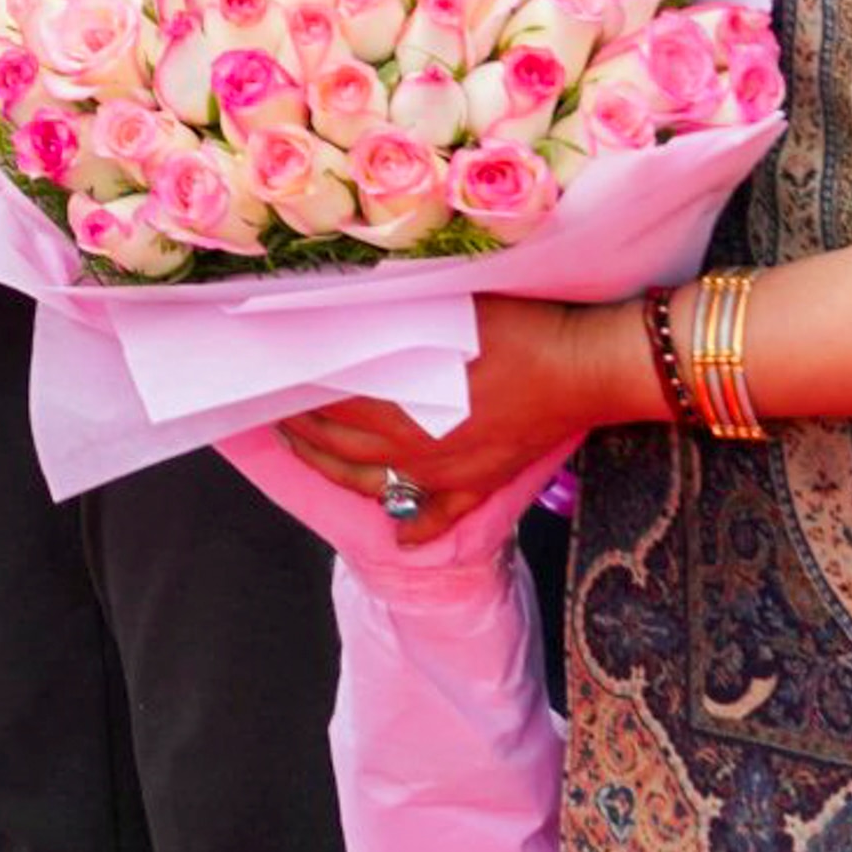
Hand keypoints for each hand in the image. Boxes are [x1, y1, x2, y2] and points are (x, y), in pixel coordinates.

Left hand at [278, 295, 651, 543]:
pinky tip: (400, 537)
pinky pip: (441, 517)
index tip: (270, 378)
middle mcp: (412, 448)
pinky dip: (417, 529)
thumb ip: (386, 325)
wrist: (581, 366)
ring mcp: (446, 474)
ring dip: (332, 467)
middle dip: (300, 429)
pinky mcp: (480, 484)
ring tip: (306, 450)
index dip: (294, 391)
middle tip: (274, 411)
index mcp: (398, 406)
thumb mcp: (438, 314)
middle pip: (339, 445)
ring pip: (372, 481)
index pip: (327, 403)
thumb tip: (339, 324)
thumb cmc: (514, 329)